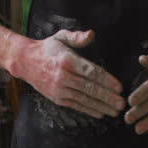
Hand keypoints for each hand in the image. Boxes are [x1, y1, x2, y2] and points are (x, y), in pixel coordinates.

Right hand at [10, 30, 124, 118]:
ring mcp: (59, 89)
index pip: (91, 72)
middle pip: (90, 88)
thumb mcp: (61, 37)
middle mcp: (63, 76)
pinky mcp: (57, 98)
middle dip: (107, 97)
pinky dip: (89, 110)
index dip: (107, 81)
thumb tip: (91, 34)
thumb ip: (77, 37)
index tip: (119, 87)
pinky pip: (76, 105)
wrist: (25, 61)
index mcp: (67, 61)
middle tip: (122, 103)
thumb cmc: (48, 48)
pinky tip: (100, 113)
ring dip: (101, 107)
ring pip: (84, 100)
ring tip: (115, 111)